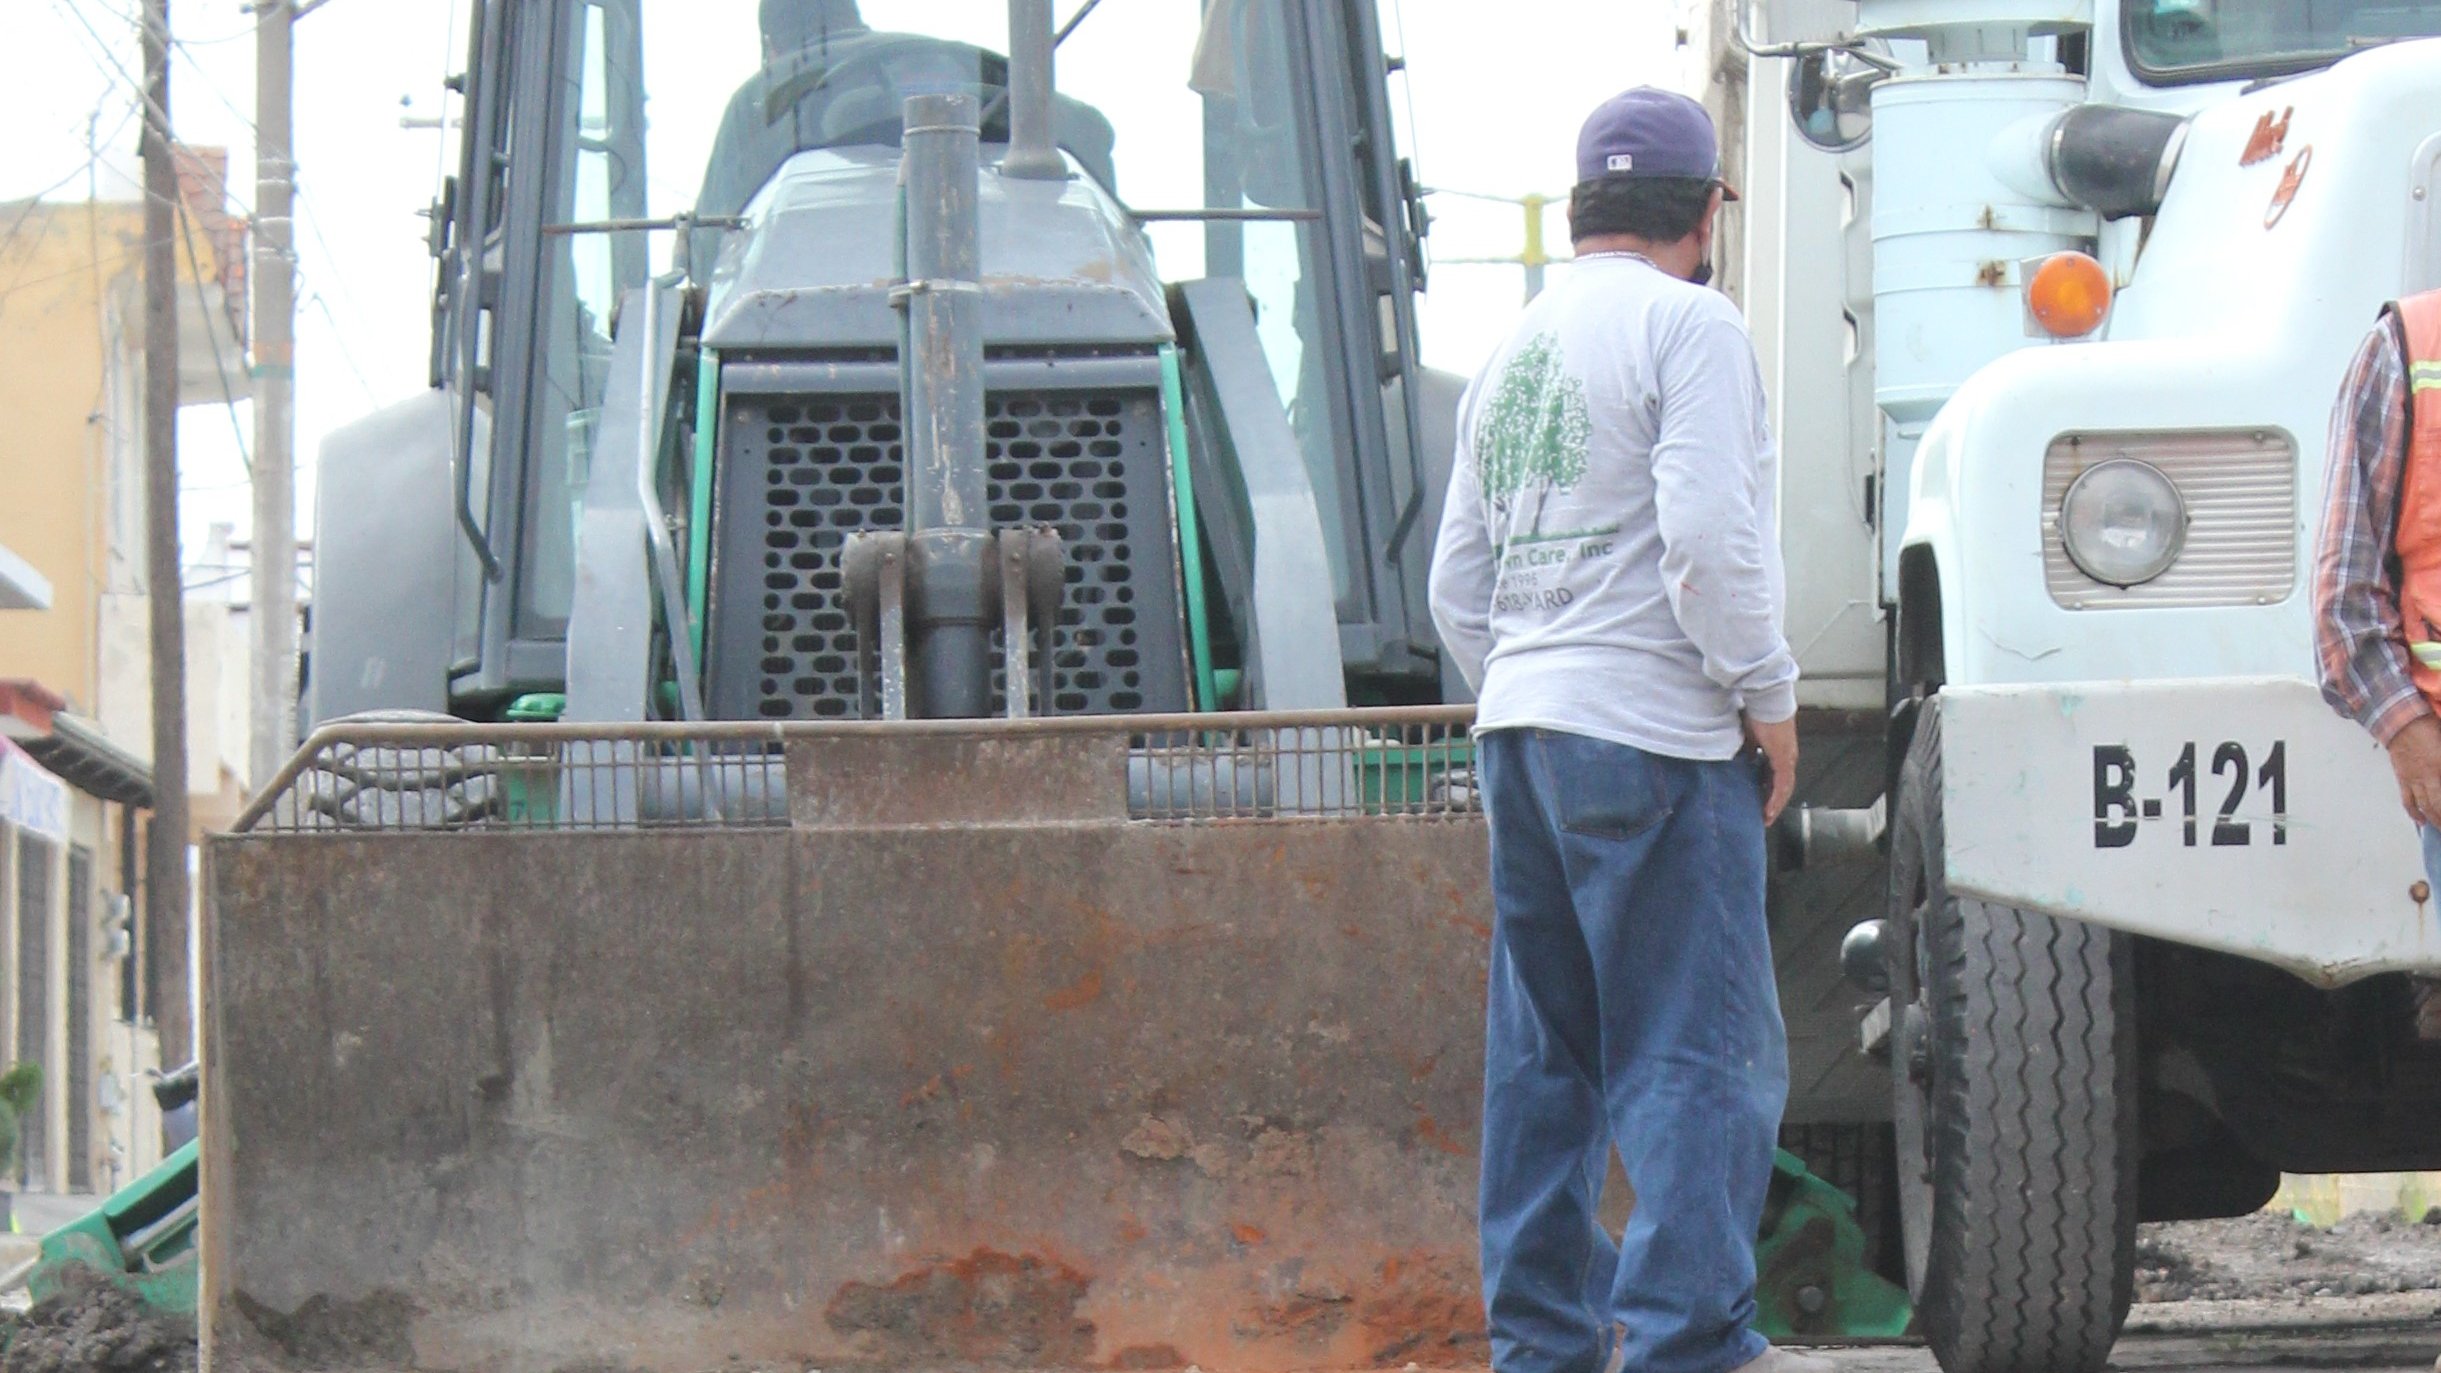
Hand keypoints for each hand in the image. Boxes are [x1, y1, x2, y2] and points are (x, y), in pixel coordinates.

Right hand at [1744, 712, 1797, 826]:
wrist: (1766, 699)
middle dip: (1773, 802)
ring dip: (1775, 804)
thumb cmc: (1758, 711)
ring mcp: (1787, 758)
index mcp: (1780, 751)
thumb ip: (1749, 748)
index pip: (1776, 776)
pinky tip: (1769, 809)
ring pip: (1784, 788)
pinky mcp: (1784, 759)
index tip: (1760, 802)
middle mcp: (1787, 757)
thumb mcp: (1749, 735)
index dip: (1769, 790)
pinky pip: (1782, 784)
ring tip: (1766, 818)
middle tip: (1764, 817)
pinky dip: (1775, 798)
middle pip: (1782, 786)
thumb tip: (1744, 759)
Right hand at [2385, 714, 2440, 829]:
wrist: (2401, 721)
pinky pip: (2407, 800)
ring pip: (2424, 807)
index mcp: (2439, 768)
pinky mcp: (2403, 779)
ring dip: (2434, 820)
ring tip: (2440, 829)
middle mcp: (2427, 778)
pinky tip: (2421, 821)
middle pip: (2437, 806)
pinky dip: (2414, 813)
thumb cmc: (2429, 728)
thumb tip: (2440, 778)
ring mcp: (2413, 780)